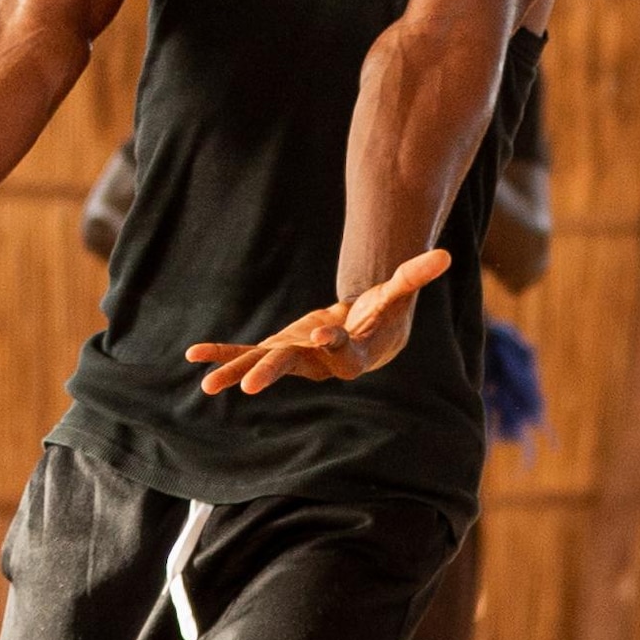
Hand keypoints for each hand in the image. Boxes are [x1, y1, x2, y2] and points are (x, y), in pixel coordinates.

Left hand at [189, 244, 450, 395]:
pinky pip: (246, 353)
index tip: (325, 333)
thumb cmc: (382, 317)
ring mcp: (293, 358)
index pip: (341, 350)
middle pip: (294, 366)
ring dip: (236, 373)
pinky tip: (195, 356)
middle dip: (272, 372)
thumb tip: (444, 254)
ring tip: (208, 384)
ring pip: (263, 367)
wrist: (362, 339)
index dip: (333, 342)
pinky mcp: (276, 350)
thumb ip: (415, 276)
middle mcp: (317, 362)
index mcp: (349, 353)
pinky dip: (222, 355)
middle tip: (251, 385)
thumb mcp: (396, 294)